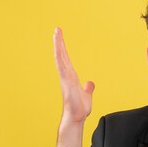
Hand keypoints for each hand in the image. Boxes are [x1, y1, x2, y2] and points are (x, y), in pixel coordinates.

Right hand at [53, 28, 94, 146]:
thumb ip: (88, 88)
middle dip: (59, 42)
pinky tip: (58, 50)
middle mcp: (66, 75)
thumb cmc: (80, 108)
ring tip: (57, 33)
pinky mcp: (66, 82)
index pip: (66, 59)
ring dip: (59, 46)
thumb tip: (90, 83)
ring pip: (61, 59)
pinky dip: (60, 58)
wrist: (77, 117)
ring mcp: (65, 78)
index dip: (64, 49)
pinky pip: (62, 67)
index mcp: (71, 76)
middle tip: (57, 29)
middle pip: (62, 55)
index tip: (61, 37)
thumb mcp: (87, 94)